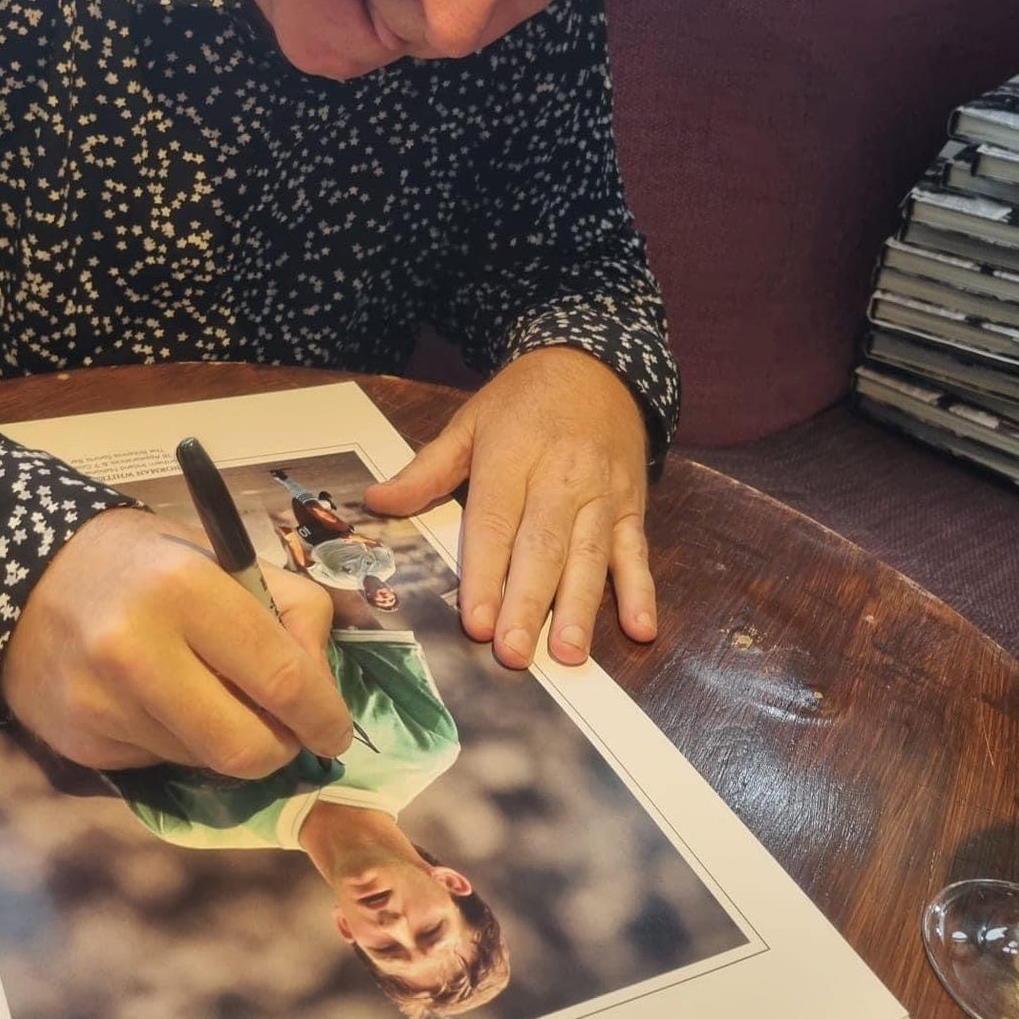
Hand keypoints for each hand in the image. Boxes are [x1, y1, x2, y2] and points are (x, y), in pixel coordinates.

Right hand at [0, 510, 351, 772]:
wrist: (32, 579)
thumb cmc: (147, 564)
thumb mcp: (225, 559)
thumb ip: (290, 611)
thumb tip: (321, 690)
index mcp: (185, 588)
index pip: (282, 678)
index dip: (323, 715)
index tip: (334, 729)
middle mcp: (137, 650)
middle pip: (247, 747)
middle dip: (282, 749)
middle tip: (287, 732)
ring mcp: (102, 704)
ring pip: (207, 764)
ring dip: (227, 742)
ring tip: (208, 695)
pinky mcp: (82, 743)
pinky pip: (163, 765)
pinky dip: (181, 743)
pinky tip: (159, 702)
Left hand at [363, 347, 653, 668]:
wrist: (595, 364)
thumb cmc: (523, 400)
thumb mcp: (470, 422)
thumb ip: (426, 469)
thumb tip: (376, 501)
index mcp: (512, 457)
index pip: (495, 523)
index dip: (485, 574)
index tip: (476, 622)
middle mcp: (560, 478)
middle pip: (542, 547)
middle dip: (528, 604)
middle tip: (514, 654)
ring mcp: (602, 494)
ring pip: (590, 555)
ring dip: (580, 607)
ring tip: (569, 653)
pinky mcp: (632, 504)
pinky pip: (636, 550)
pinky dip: (641, 590)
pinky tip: (641, 627)